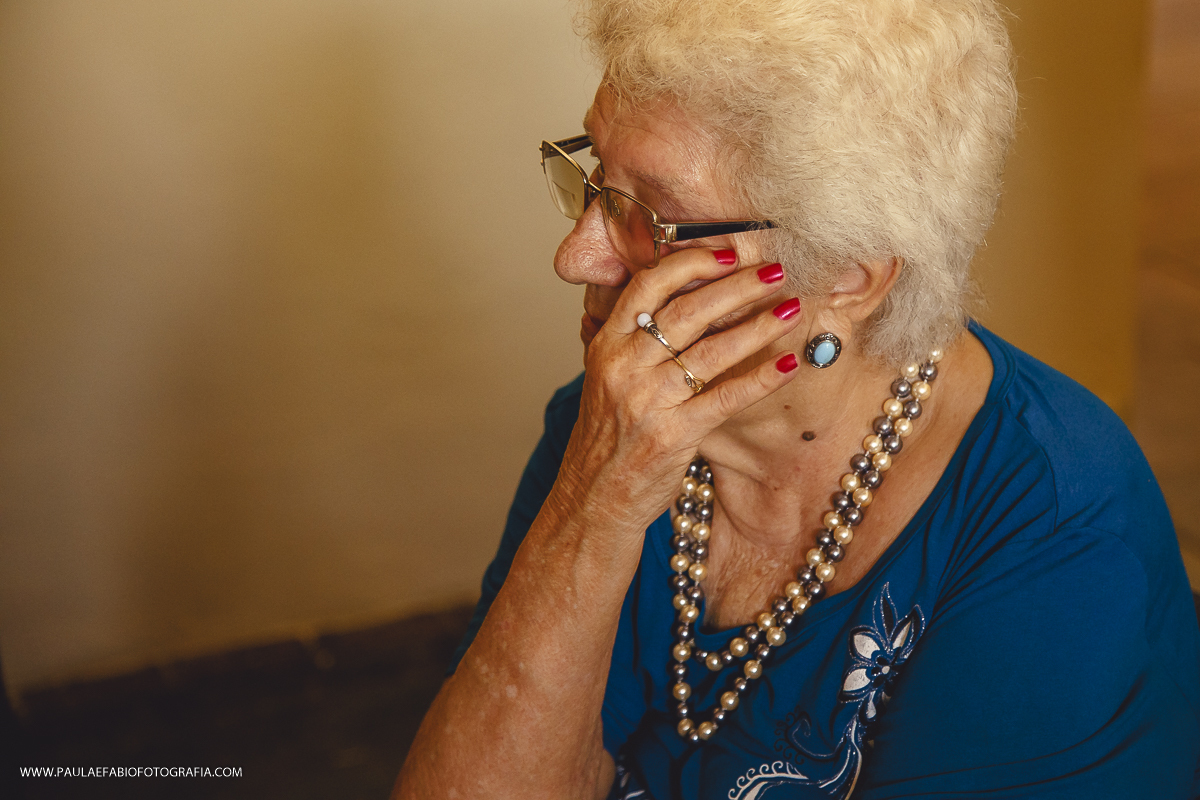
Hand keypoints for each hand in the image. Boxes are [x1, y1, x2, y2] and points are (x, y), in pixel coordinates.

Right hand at [551, 248, 804, 548]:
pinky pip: (726, 397)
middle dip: (737, 286)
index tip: (729, 251)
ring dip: (758, 325)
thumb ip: (636, 339)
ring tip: (791, 308)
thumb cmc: (609, 436)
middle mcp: (623, 366)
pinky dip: (761, 378)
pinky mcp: (672, 434)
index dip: (692, 263)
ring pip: (712, 350)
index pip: (648, 286)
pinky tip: (789, 363)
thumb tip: (685, 296)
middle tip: (774, 270)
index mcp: (606, 344)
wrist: (594, 497)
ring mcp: (647, 400)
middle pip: (687, 311)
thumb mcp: (608, 378)